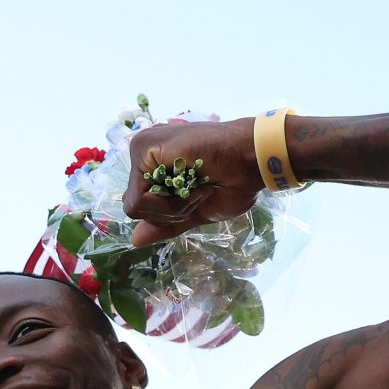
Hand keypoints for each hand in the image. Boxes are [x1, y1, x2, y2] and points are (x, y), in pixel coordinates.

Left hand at [124, 117, 261, 246]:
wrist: (253, 159)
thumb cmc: (233, 181)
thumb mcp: (195, 211)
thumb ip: (165, 224)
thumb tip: (135, 240)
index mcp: (155, 167)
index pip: (142, 208)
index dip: (171, 214)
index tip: (200, 195)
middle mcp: (144, 156)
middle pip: (135, 208)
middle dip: (170, 213)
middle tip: (200, 191)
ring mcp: (141, 149)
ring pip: (136, 206)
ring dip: (173, 208)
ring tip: (198, 186)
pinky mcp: (143, 148)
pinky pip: (140, 199)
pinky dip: (170, 203)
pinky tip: (192, 185)